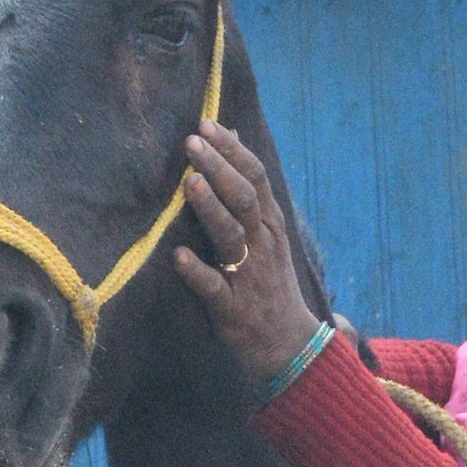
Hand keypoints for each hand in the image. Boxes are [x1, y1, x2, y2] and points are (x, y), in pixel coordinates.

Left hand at [172, 125, 321, 386]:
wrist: (287, 342)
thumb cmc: (268, 279)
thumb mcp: (267, 231)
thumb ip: (248, 186)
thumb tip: (232, 135)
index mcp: (270, 223)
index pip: (255, 176)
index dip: (232, 150)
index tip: (207, 124)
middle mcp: (262, 243)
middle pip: (243, 198)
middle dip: (219, 168)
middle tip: (191, 142)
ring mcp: (248, 275)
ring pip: (231, 235)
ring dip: (210, 208)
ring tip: (190, 183)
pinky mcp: (232, 307)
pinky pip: (214, 287)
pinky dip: (197, 271)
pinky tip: (179, 256)